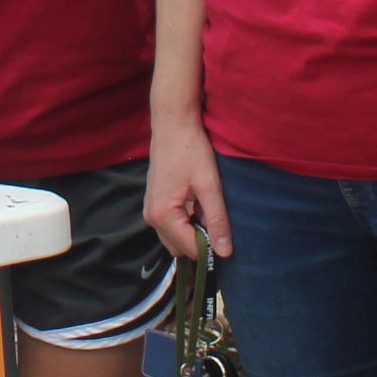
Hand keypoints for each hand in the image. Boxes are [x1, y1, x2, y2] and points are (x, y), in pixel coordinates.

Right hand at [145, 111, 230, 259]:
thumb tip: (224, 252)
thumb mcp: (209, 185)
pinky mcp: (153, 203)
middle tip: (217, 222)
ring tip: (207, 210)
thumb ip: (217, 220)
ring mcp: (150, 211)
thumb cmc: (190, 150)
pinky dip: (185, 223)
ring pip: (174, 239)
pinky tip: (197, 204)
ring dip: (192, 232)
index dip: (211, 247)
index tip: (227, 236)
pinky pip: (170, 226)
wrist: (173, 124)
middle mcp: (151, 217)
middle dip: (200, 242)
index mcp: (163, 215)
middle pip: (180, 249)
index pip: (190, 249)